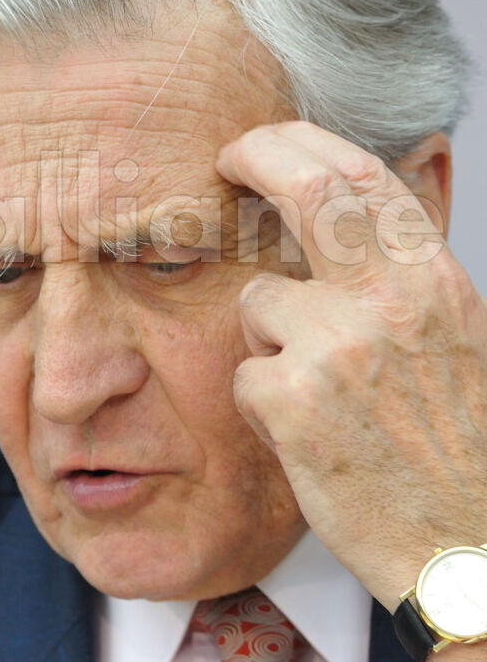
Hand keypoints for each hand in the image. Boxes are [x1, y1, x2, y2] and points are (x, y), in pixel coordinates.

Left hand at [215, 120, 486, 608]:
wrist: (466, 547)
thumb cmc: (458, 445)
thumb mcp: (455, 337)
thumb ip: (407, 270)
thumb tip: (394, 177)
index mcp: (436, 283)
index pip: (363, 178)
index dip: (300, 144)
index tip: (262, 141)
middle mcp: (390, 302)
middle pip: (307, 190)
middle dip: (256, 157)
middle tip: (226, 159)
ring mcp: (337, 348)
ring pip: (257, 302)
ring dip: (268, 341)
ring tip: (317, 393)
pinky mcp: (290, 401)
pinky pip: (243, 375)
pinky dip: (262, 403)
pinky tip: (308, 437)